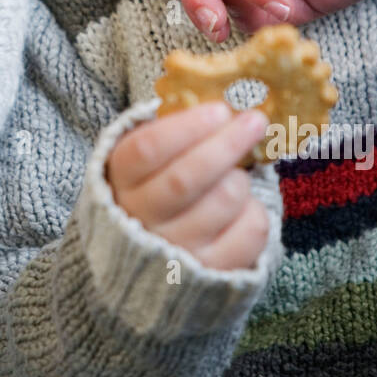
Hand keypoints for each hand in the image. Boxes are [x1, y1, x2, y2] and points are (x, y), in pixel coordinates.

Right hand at [106, 102, 270, 270]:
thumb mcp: (150, 158)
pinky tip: (242, 207)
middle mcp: (142, 219)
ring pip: (224, 200)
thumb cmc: (157, 188)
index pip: (147, 149)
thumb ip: (176, 131)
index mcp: (121, 180)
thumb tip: (226, 104)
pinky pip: (250, 232)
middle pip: (186, 178)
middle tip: (255, 120)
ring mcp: (176, 251)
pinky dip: (255, 211)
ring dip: (240, 179)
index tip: (219, 110)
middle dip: (226, 144)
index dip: (187, 127)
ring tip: (235, 175)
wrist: (151, 258)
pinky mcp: (211, 272)